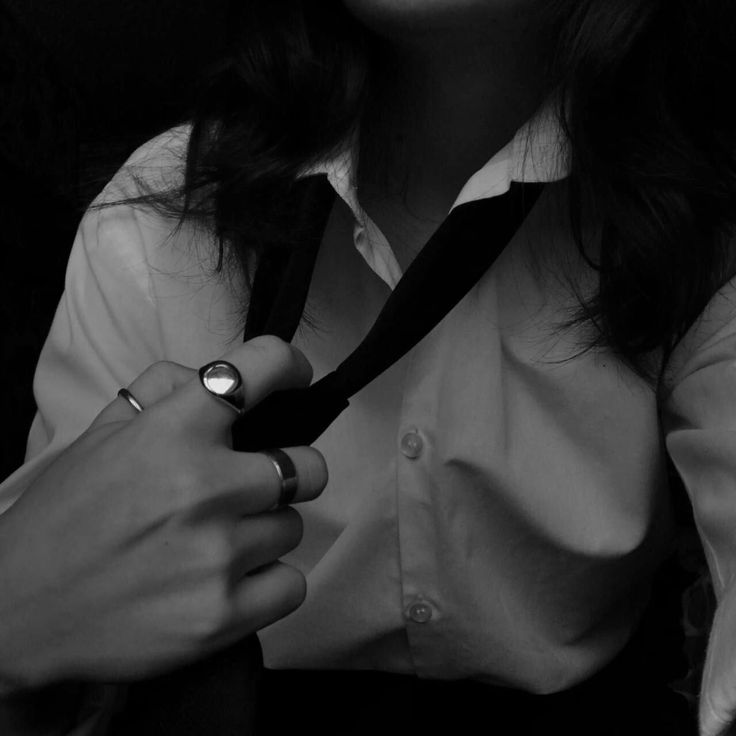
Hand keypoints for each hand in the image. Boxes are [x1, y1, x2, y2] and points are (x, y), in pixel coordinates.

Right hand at [0, 336, 326, 689]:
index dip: (287, 365)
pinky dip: (268, 584)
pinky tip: (228, 582)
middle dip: (291, 472)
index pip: (257, 372)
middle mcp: (203, 489)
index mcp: (172, 434)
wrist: (21, 612)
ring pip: (293, 529)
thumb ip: (162, 390)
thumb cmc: (67, 517)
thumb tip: (218, 376)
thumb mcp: (103, 434)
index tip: (294, 377)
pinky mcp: (222, 617)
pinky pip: (292, 586)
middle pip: (308, 468)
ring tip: (217, 543)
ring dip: (266, 532)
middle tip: (256, 486)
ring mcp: (216, 557)